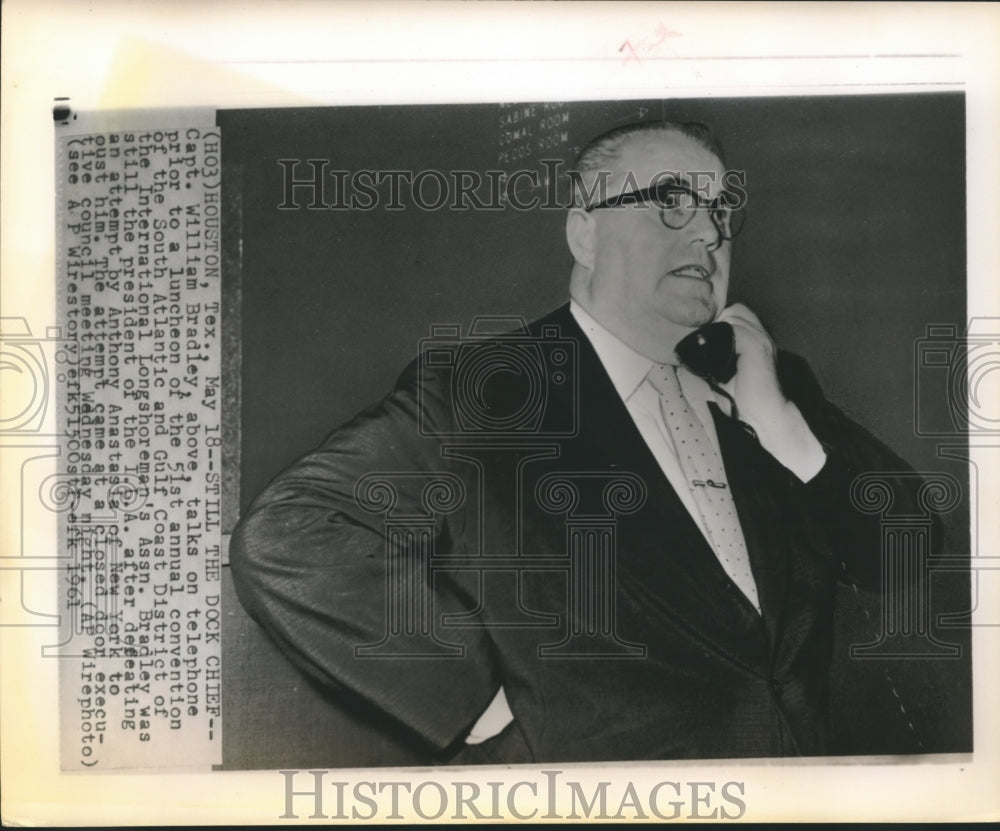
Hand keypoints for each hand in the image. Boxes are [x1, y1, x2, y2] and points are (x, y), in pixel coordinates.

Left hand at [715, 304, 785, 429]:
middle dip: (718, 321)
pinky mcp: (757, 345)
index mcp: (755, 341)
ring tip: (713, 348)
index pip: (737, 314)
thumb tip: (689, 358)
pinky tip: (718, 352)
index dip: (720, 321)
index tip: (706, 339)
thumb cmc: (745, 401)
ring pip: (734, 314)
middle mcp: (761, 335)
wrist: (765, 416)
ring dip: (719, 327)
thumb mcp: (722, 378)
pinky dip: (723, 336)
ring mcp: (761, 338)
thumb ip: (711, 363)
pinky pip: (735, 328)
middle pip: (735, 309)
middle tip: (708, 343)